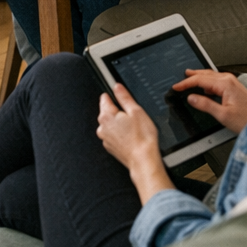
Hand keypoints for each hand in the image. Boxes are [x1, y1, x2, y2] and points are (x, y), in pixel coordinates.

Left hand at [97, 84, 173, 202]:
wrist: (144, 160)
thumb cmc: (142, 138)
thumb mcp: (136, 110)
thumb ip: (124, 96)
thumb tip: (117, 87)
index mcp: (106, 116)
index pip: (105, 98)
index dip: (116, 96)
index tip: (123, 98)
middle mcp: (102, 128)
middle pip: (107, 111)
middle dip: (119, 111)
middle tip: (133, 116)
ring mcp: (106, 139)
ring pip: (111, 124)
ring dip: (120, 123)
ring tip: (134, 128)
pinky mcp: (111, 147)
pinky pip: (114, 135)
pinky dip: (121, 134)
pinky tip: (132, 136)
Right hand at [172, 69, 246, 133]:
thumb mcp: (223, 115)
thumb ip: (205, 105)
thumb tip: (191, 98)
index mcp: (225, 84)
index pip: (200, 80)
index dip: (186, 83)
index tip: (176, 87)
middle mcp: (229, 80)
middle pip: (205, 74)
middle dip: (192, 76)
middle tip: (180, 78)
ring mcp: (232, 83)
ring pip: (211, 76)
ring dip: (199, 77)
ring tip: (189, 78)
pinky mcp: (234, 88)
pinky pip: (217, 80)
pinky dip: (207, 82)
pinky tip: (205, 88)